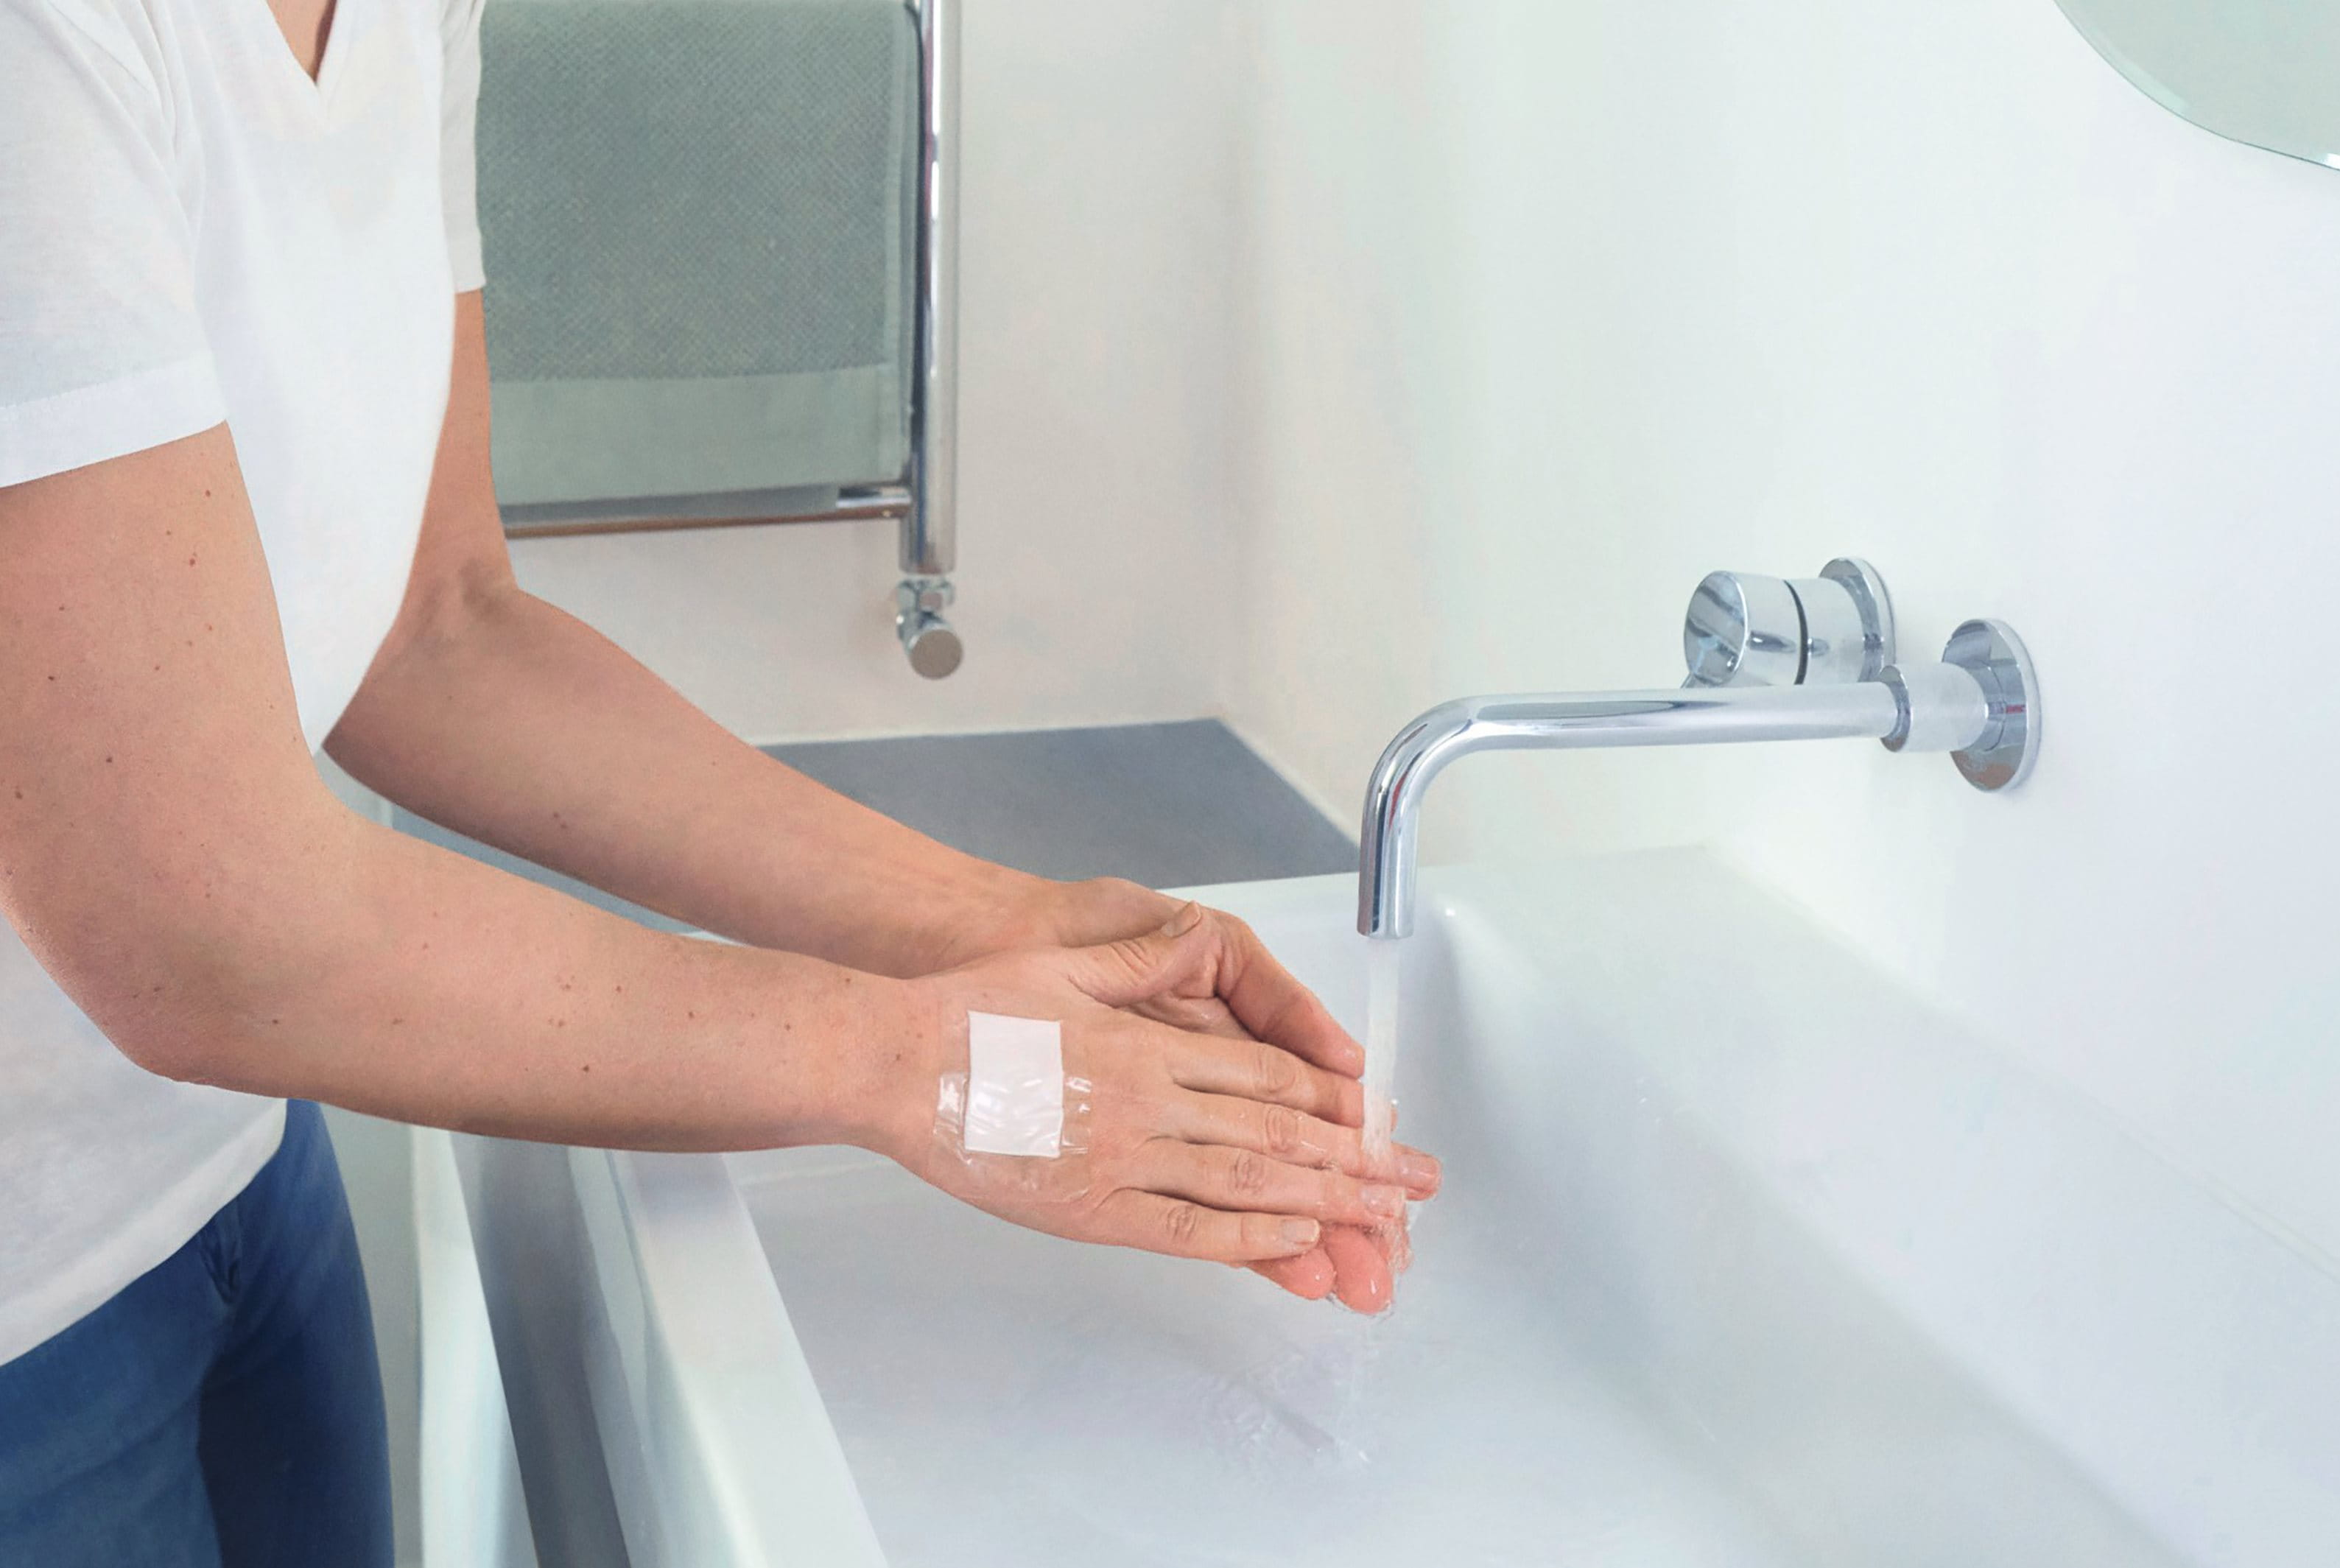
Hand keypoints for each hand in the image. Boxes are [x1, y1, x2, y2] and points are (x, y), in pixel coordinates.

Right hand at [875, 908, 1438, 1289]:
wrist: (896, 1063)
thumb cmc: (969, 1010)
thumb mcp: (1067, 960)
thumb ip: (1142, 960)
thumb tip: (1197, 941)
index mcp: (1149, 1042)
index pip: (1269, 1075)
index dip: (1332, 1099)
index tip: (1378, 1118)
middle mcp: (1149, 1103)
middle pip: (1278, 1132)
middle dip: (1356, 1160)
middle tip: (1416, 1183)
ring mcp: (1122, 1160)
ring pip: (1247, 1183)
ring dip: (1324, 1204)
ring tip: (1383, 1224)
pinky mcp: (1090, 1210)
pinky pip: (1185, 1230)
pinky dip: (1247, 1238)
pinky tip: (1295, 1245)